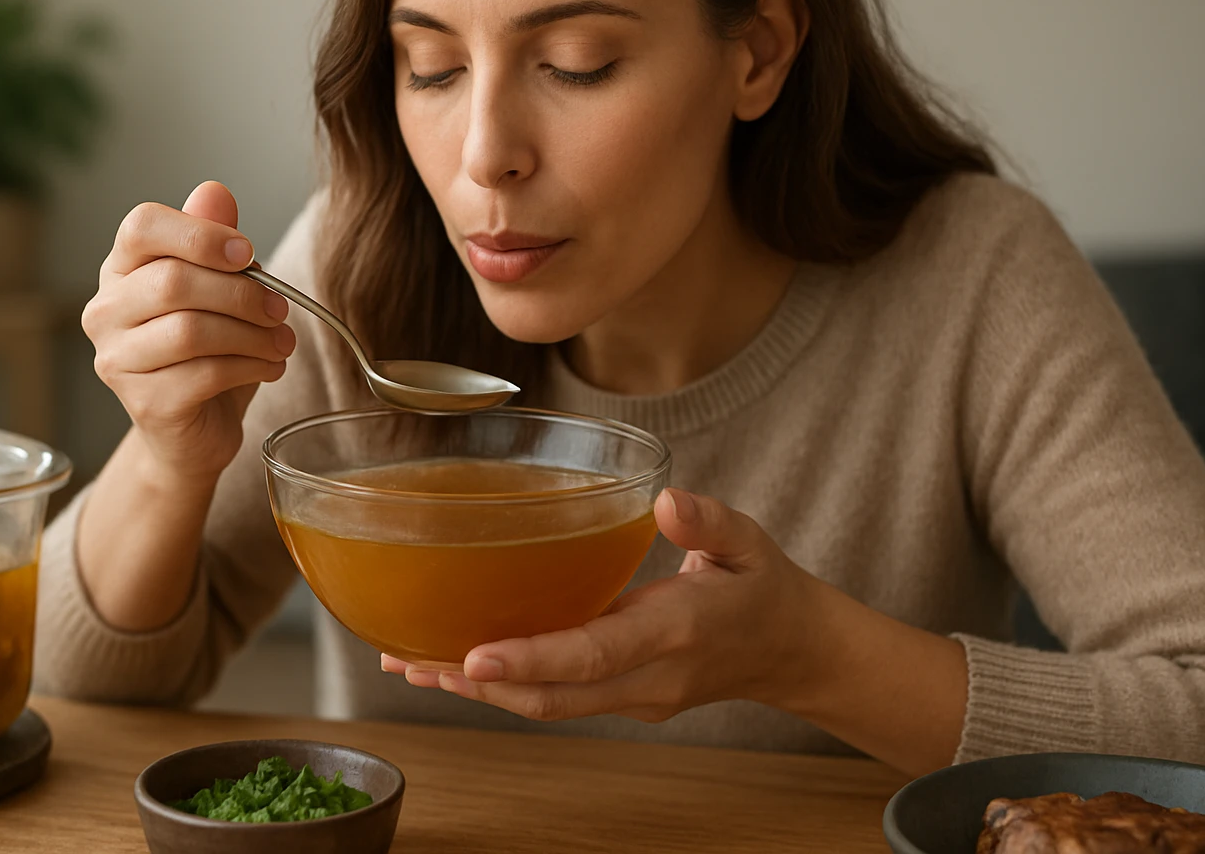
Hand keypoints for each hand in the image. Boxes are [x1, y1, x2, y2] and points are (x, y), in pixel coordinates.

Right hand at [81, 181, 294, 483]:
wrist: (193, 432)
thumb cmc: (207, 353)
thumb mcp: (218, 289)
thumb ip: (213, 241)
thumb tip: (214, 192)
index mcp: (121, 270)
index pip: (142, 227)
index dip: (200, 234)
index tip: (247, 254)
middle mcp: (106, 311)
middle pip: (174, 281)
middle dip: (243, 293)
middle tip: (281, 309)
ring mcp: (117, 360)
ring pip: (191, 331)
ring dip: (253, 334)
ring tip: (282, 342)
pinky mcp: (143, 403)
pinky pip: (205, 374)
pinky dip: (251, 367)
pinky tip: (270, 367)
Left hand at [382, 487, 824, 722]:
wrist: (795, 652)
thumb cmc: (764, 588)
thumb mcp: (751, 542)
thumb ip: (710, 521)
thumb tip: (668, 499)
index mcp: (677, 632)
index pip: (595, 654)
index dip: (531, 658)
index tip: (472, 655)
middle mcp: (648, 676)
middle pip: (551, 696)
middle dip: (476, 683)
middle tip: (409, 661)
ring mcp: (634, 697)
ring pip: (546, 705)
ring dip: (478, 689)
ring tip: (410, 665)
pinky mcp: (621, 698)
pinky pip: (556, 699)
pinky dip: (504, 685)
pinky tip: (457, 664)